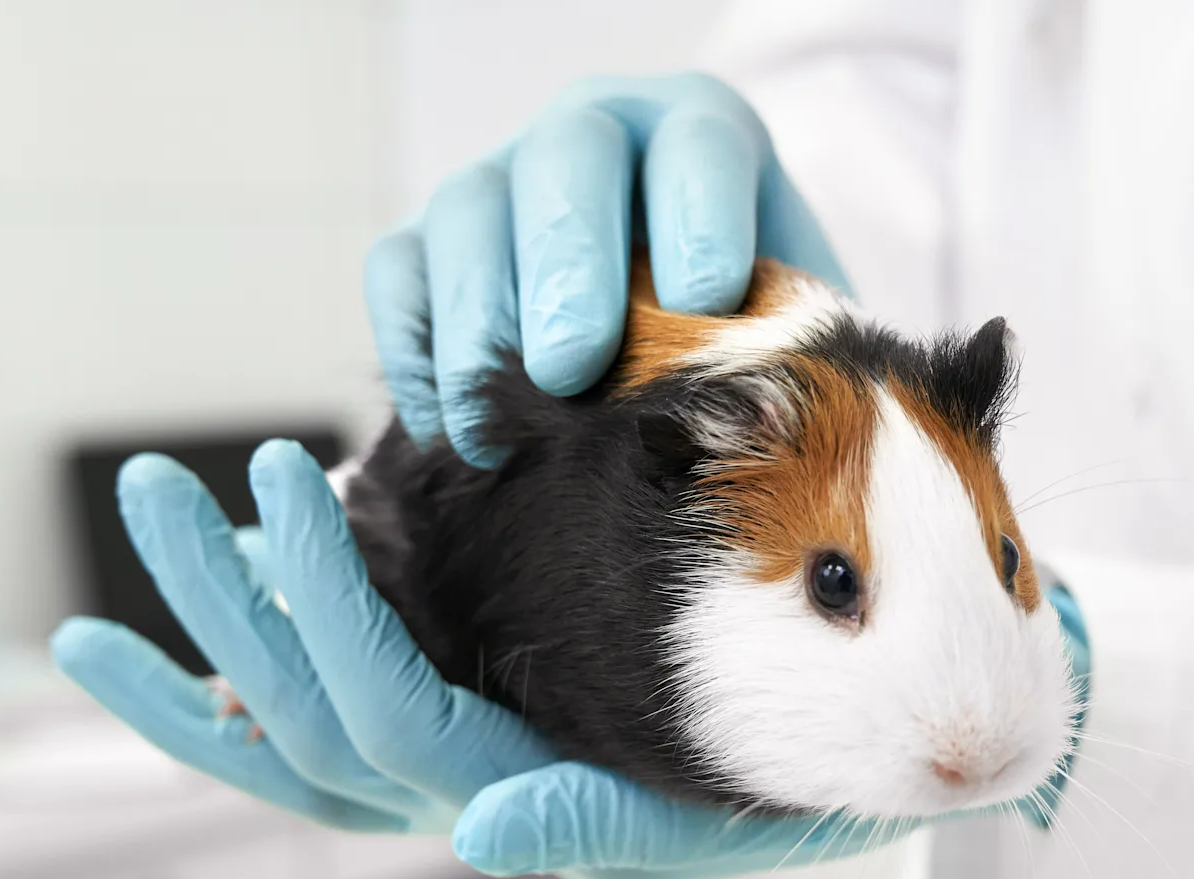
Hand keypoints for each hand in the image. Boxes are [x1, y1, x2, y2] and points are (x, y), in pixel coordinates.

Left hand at [51, 440, 918, 878]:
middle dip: (219, 599)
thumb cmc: (821, 768)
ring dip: (211, 624)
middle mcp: (468, 792)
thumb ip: (602, 825)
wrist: (884, 733)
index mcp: (523, 800)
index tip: (293, 471)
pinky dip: (245, 674)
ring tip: (152, 522)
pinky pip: (320, 720)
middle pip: (300, 714)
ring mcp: (457, 762)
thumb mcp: (736, 804)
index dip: (322, 604)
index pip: (381, 714)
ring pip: (289, 723)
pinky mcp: (469, 719)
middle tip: (154, 484)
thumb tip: (472, 830)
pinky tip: (213, 602)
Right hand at [366, 72, 848, 467]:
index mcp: (701, 133)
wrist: (687, 358)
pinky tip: (450, 430)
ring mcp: (505, 180)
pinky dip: (415, 350)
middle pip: (567, 159)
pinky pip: (399, 272)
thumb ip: (787, 349)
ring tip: (496, 425)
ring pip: (466, 212)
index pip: (699, 144)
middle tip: (571, 366)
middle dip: (567, 265)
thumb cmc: (755, 338)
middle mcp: (596, 136)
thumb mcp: (794, 330)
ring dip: (476, 322)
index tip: (705, 300)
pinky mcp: (434, 241)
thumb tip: (767, 420)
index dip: (701, 214)